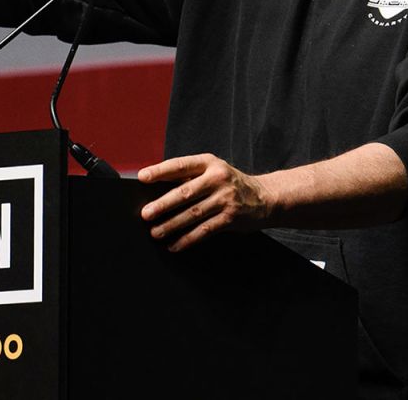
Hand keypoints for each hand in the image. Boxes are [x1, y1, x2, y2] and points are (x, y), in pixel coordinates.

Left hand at [137, 154, 271, 250]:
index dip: (160, 171)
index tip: (143, 177)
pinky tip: (174, 245)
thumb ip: (189, 176)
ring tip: (155, 232)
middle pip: (185, 192)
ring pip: (193, 214)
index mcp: (209, 163)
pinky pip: (204, 231)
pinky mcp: (230, 218)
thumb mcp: (212, 171)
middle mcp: (218, 178)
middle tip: (146, 214)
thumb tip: (155, 186)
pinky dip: (187, 239)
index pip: (180, 165)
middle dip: (163, 204)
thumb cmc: (229, 183)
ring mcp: (225, 199)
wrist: (265, 197)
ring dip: (172, 225)